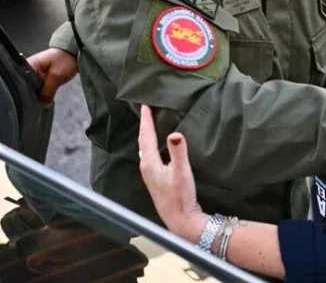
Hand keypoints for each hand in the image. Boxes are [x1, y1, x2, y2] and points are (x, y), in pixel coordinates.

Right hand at [27, 48, 79, 107]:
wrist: (76, 52)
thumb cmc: (64, 60)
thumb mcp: (56, 76)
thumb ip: (48, 91)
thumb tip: (42, 105)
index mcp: (28, 66)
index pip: (19, 82)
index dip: (23, 94)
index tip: (26, 105)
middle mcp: (29, 70)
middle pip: (26, 86)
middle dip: (30, 97)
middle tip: (33, 108)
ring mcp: (36, 73)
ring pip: (33, 88)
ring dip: (37, 96)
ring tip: (38, 107)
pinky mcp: (43, 77)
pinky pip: (39, 87)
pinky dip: (42, 93)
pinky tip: (44, 102)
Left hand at [138, 105, 208, 242]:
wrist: (180, 220)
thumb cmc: (181, 196)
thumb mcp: (182, 172)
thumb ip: (179, 151)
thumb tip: (175, 133)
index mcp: (150, 163)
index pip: (146, 135)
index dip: (146, 119)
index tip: (145, 104)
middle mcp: (146, 167)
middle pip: (143, 141)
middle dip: (144, 125)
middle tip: (146, 110)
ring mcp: (150, 175)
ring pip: (145, 149)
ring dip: (147, 135)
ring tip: (150, 124)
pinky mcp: (155, 180)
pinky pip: (150, 155)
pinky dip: (151, 145)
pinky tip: (157, 147)